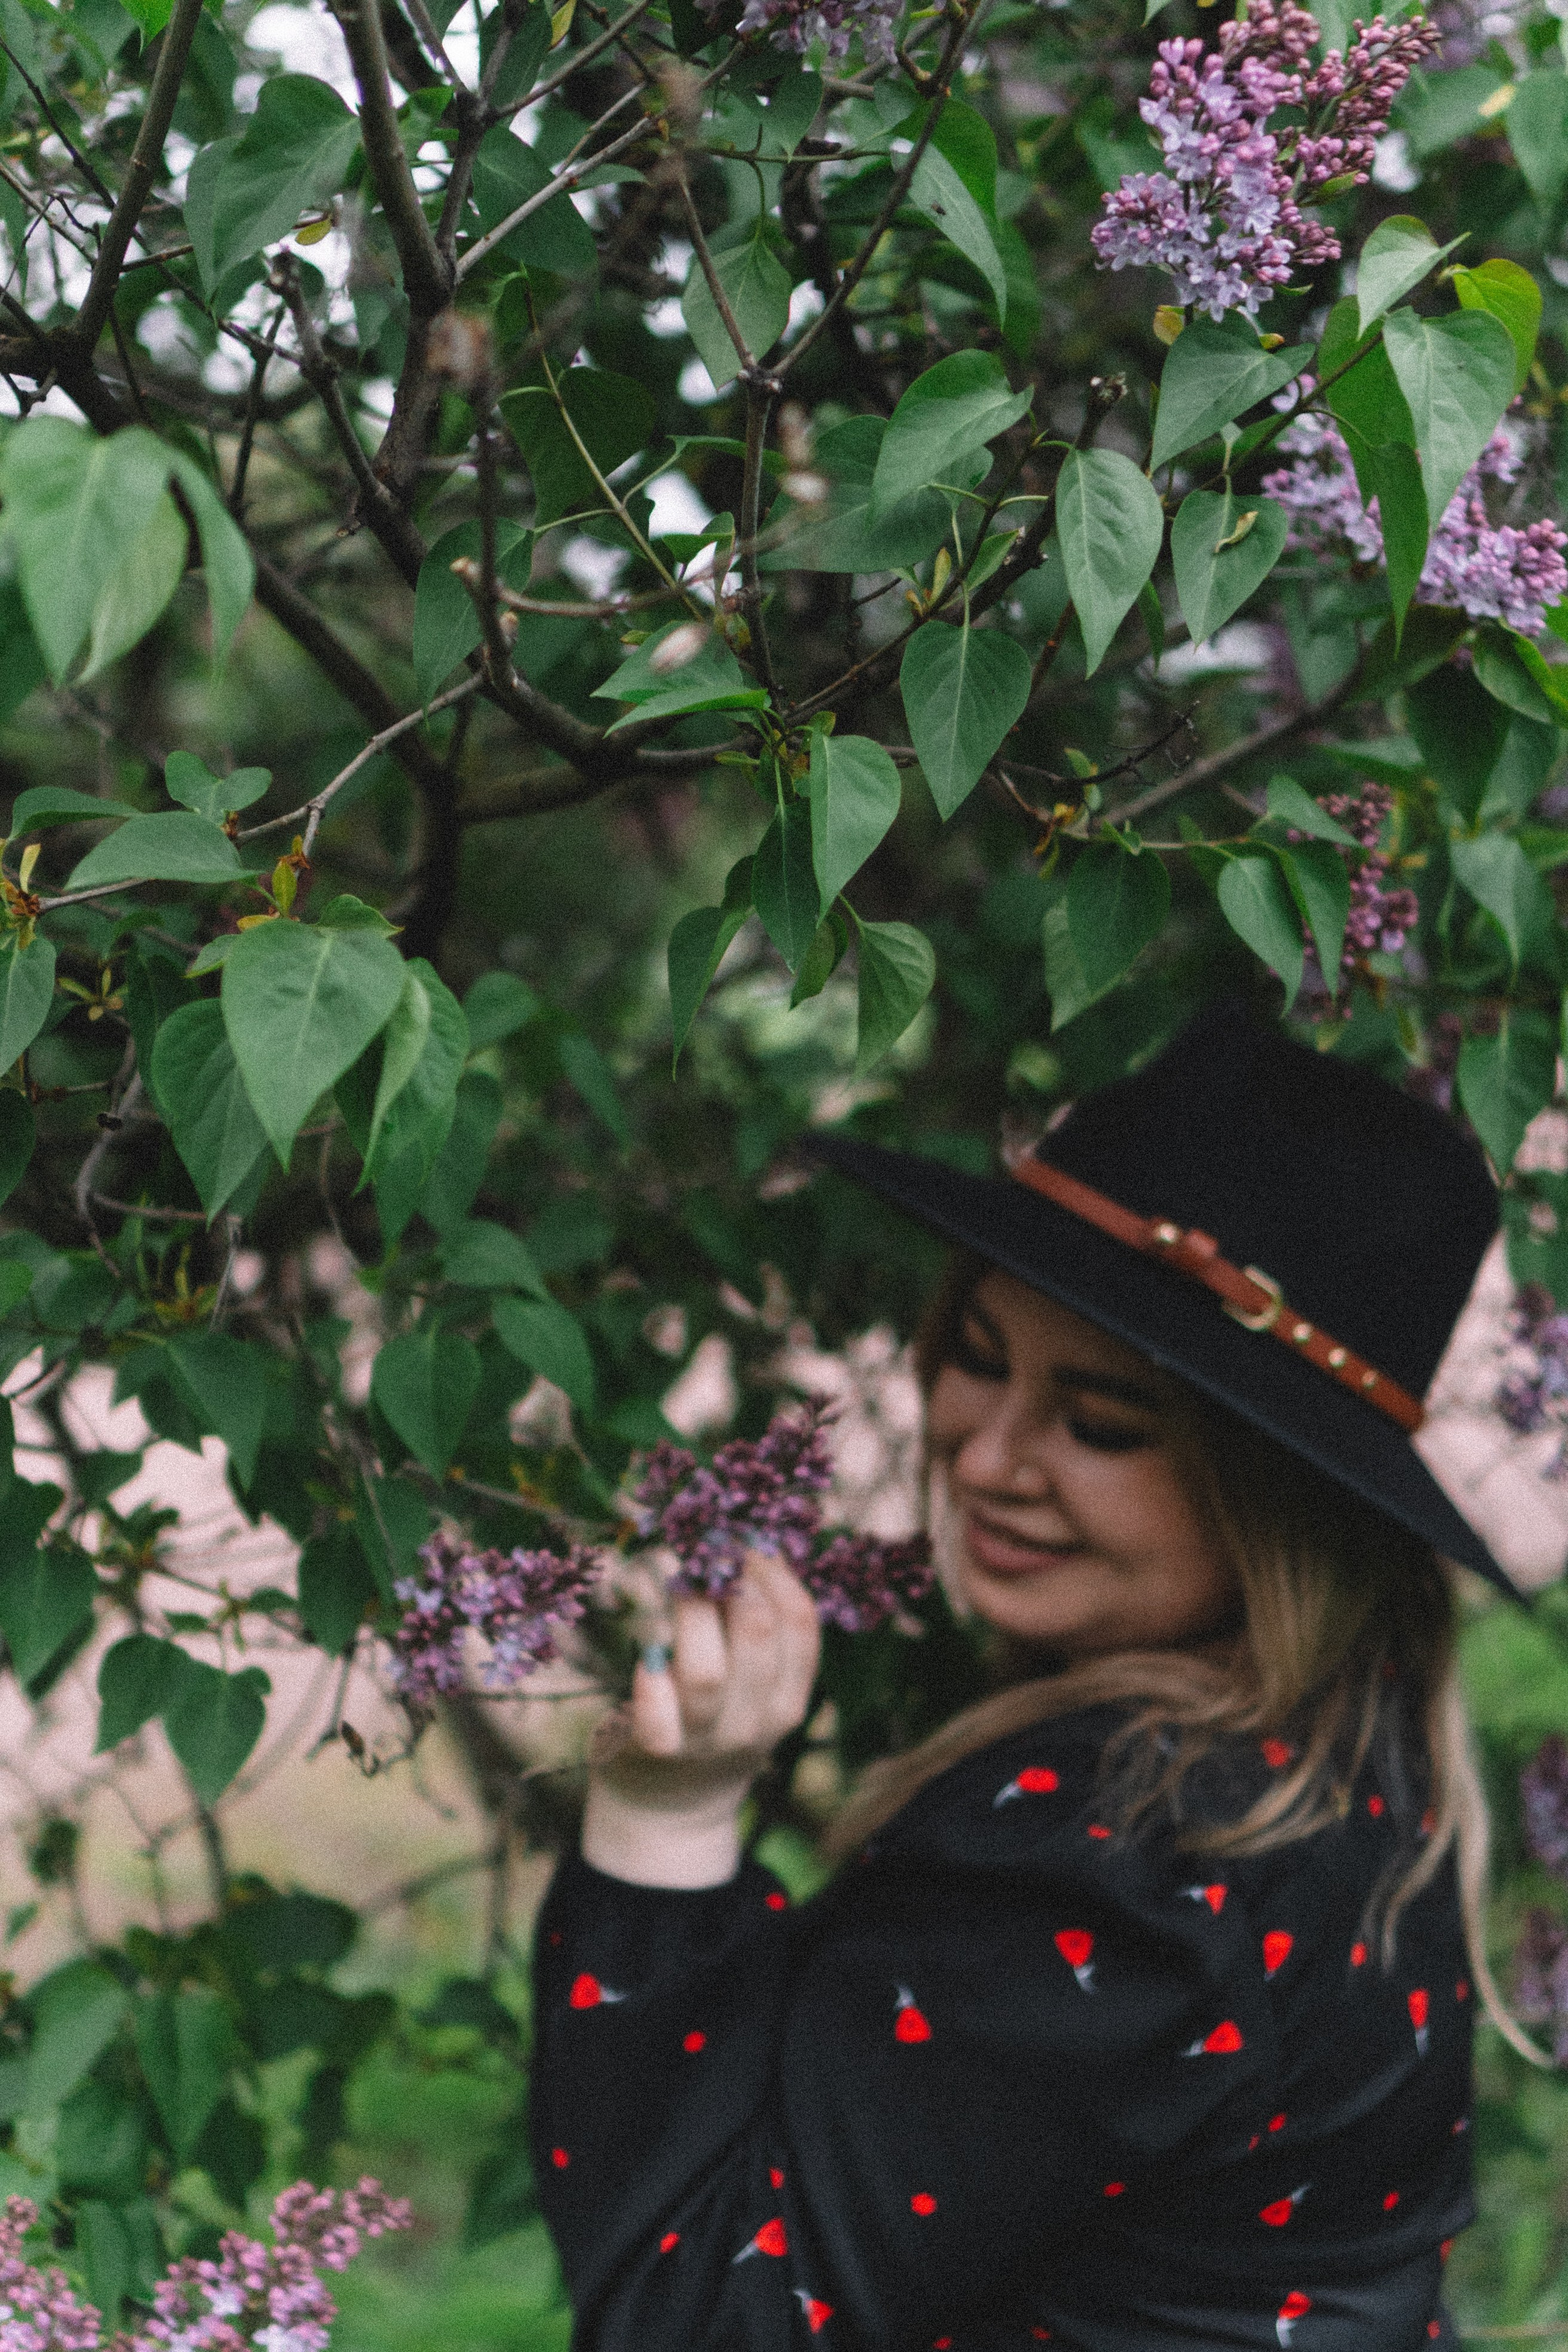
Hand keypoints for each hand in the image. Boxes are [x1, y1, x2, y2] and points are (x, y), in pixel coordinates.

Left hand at [581, 1552, 820, 1888]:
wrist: (671, 1806)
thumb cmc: (713, 1720)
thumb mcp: (754, 1685)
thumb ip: (759, 1627)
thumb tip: (751, 1537)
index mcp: (788, 1699)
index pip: (800, 1622)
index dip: (773, 1568)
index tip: (744, 1534)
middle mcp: (754, 1722)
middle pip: (757, 1634)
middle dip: (730, 1574)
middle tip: (704, 1538)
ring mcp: (704, 1740)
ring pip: (706, 1668)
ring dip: (688, 1607)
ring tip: (673, 1571)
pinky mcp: (654, 1751)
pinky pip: (654, 1715)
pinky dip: (649, 1678)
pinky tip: (645, 1648)